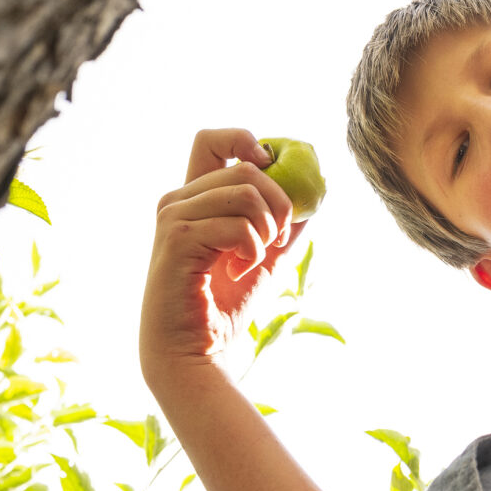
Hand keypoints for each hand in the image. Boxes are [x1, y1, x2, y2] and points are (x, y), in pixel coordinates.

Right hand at [138, 128, 298, 387]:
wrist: (197, 350)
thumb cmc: (227, 305)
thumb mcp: (267, 255)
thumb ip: (286, 224)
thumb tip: (317, 192)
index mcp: (195, 197)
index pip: (212, 140)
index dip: (246, 142)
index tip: (270, 175)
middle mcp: (178, 199)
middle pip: (244, 167)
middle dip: (279, 201)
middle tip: (276, 237)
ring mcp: (173, 216)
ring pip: (244, 191)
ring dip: (265, 228)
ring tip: (254, 257)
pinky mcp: (176, 238)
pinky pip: (234, 225)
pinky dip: (250, 249)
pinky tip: (237, 271)